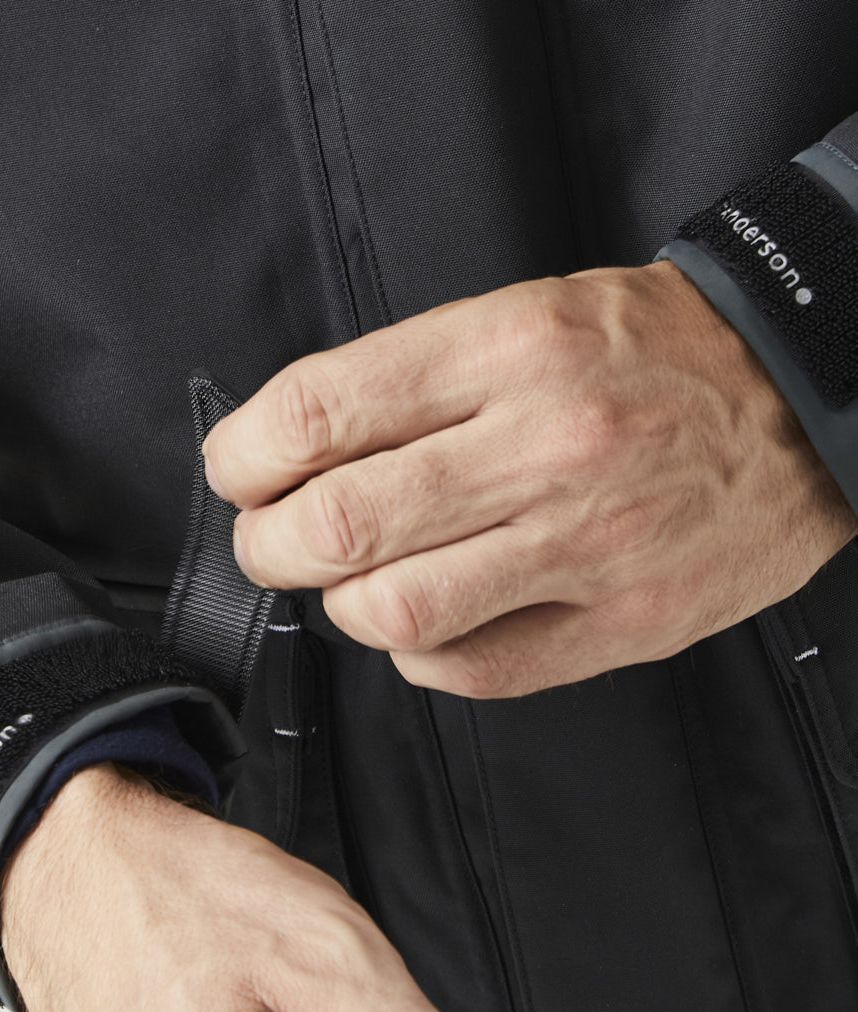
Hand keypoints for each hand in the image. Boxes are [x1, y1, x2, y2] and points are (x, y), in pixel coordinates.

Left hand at [203, 259, 856, 696]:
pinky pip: (469, 669)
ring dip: (342, 607)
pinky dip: (419, 656)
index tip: (238, 473)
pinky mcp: (623, 621)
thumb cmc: (646, 356)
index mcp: (509, 349)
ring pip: (394, 611)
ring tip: (355, 580)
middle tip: (270, 542)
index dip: (243, 458)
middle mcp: (546, 445)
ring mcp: (589, 544)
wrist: (804, 393)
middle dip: (266, 547)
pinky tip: (429, 622)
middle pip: (336, 526)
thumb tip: (286, 453)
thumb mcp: (524, 315)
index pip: (317, 414)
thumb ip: (407, 383)